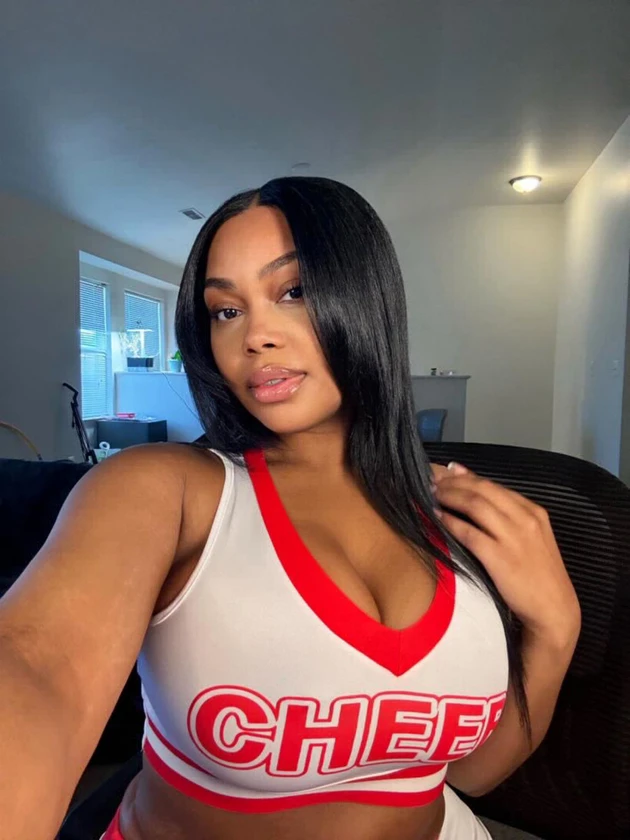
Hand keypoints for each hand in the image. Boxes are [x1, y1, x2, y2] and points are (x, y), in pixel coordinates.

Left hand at [430, 462, 580, 646]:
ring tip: (431, 494)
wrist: (554, 609)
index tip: (446, 473)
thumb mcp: (531, 537)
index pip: (493, 485)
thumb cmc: (538, 574)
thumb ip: (508, 516)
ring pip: (475, 504)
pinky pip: (469, 532)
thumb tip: (479, 495)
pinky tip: (438, 518)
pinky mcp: (500, 557)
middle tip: (432, 480)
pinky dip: (451, 522)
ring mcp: (513, 537)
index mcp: (533, 511)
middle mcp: (525, 518)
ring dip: (449, 496)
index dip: (466, 477)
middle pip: (482, 490)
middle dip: (453, 483)